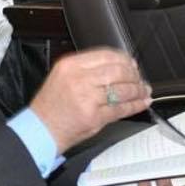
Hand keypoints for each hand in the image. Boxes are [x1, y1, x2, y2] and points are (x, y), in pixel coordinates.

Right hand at [29, 48, 150, 151]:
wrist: (41, 130)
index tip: (131, 63)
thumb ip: (87, 69)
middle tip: (139, 78)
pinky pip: (121, 108)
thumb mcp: (62, 77)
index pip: (105, 55)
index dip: (124, 59)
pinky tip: (141, 102)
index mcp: (70, 66)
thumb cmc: (51, 107)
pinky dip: (135, 105)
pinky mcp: (95, 116)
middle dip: (134, 75)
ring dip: (138, 90)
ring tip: (143, 90)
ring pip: (122, 89)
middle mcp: (79, 79)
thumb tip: (117, 65)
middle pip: (118, 70)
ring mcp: (88, 98)